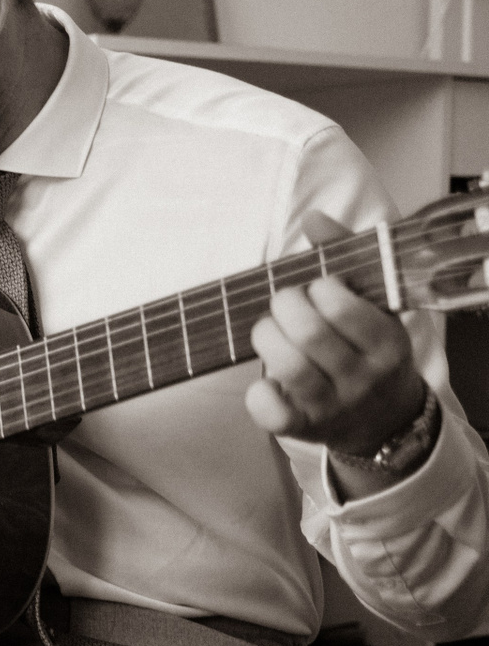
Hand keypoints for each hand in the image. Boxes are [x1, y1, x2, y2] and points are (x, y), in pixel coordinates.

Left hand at [246, 212, 426, 460]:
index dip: (316, 289)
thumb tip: (314, 218)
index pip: (342, 306)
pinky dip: (258, 393)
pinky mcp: (303, 428)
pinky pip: (272, 412)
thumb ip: (345, 257)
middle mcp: (363, 376)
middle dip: (283, 307)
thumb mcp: (375, 305)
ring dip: (266, 338)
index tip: (315, 289)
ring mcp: (333, 404)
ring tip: (270, 331)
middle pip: (309, 334)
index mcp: (387, 341)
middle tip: (285, 305)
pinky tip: (266, 380)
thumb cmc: (370, 350)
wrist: (384, 420)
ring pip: (287, 366)